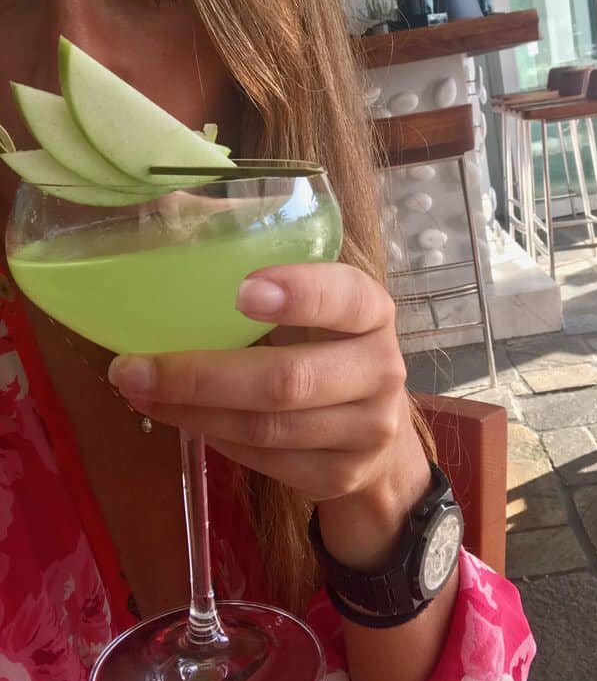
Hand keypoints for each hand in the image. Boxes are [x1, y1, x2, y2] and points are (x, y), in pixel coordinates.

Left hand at [108, 263, 430, 563]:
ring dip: (192, 412)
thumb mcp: (306, 297)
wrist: (372, 426)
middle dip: (201, 376)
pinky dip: (213, 439)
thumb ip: (251, 254)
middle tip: (133, 367)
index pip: (346, 297)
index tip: (241, 290)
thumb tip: (164, 205)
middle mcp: (381, 367)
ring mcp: (368, 429)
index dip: (300, 293)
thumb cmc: (322, 341)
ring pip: (267, 428)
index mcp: (371, 309)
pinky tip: (179, 417)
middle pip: (288, 380)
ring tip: (138, 390)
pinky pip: (266, 461)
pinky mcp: (343, 475)